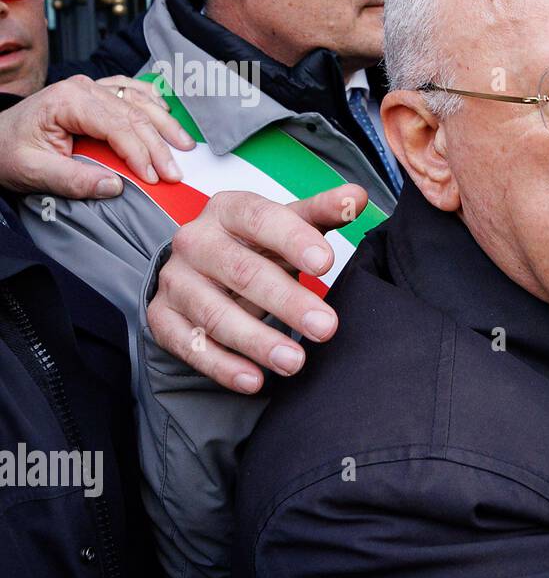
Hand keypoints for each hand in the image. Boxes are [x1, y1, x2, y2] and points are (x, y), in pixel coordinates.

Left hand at [0, 75, 193, 196]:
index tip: (154, 179)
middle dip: (158, 146)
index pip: (117, 126)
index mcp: (68, 100)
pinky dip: (152, 101)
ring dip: (164, 124)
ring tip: (184, 146)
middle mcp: (83, 88)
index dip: (140, 154)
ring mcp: (90, 88)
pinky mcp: (95, 93)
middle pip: (134, 115)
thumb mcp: (33, 172)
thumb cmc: (7, 152)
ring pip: (139, 101)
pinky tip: (166, 113)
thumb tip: (115, 186)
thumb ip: (73, 180)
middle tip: (174, 173)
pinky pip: (131, 90)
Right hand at [146, 184, 368, 393]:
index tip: (326, 264)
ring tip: (295, 361)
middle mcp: (195, 241)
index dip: (293, 240)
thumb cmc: (258, 243)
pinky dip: (222, 366)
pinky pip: (190, 345)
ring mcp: (175, 281)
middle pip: (241, 271)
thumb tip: (357, 197)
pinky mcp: (163, 317)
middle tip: (326, 327)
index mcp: (227, 209)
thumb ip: (324, 212)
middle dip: (286, 301)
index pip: (260, 219)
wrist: (204, 268)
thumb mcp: (290, 224)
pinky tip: (254, 380)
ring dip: (257, 340)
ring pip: (214, 314)